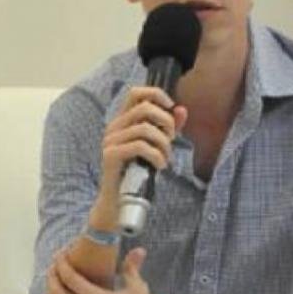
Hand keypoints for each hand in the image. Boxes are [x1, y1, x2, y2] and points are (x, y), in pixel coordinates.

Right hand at [98, 87, 189, 203]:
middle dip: (166, 122)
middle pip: (144, 108)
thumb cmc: (138, 172)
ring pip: (145, 129)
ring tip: (166, 157)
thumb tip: (181, 109)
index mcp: (124, 121)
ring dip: (163, 144)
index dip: (156, 94)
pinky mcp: (111, 156)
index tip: (171, 107)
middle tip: (172, 139)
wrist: (119, 201)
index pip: (135, 93)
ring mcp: (110, 141)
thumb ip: (168, 128)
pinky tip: (160, 165)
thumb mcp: (157, 147)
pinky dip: (156, 155)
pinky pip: (139, 146)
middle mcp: (114, 127)